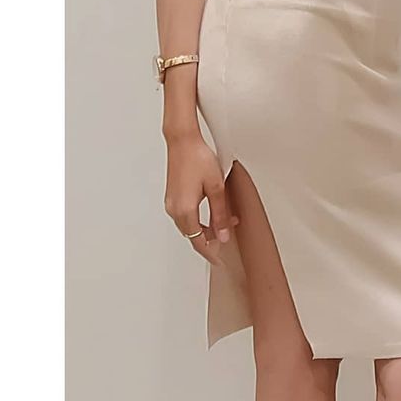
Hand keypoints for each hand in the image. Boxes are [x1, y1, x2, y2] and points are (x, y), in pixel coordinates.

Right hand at [163, 133, 238, 264]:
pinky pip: (185, 216)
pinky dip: (198, 219)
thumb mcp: (217, 188)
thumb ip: (220, 214)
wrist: (182, 141)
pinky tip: (211, 211)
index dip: (210, 252)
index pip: (198, 241)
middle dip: (211, 238)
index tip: (220, 260)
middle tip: (228, 234)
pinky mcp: (172, 196)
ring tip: (225, 220)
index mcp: (185, 210)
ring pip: (189, 226)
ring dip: (205, 228)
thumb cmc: (197, 158)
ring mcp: (171, 203)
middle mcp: (174, 209)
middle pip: (193, 235)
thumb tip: (223, 234)